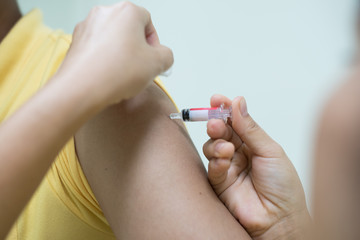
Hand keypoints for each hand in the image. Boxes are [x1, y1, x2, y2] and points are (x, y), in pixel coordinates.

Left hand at [57, 1, 172, 105]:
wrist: (82, 88)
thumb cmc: (115, 72)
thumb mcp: (158, 64)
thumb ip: (167, 56)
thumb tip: (163, 57)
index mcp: (127, 11)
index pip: (148, 22)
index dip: (154, 43)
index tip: (153, 58)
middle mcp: (105, 13)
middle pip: (129, 29)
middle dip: (137, 48)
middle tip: (140, 67)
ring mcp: (87, 27)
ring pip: (112, 39)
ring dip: (121, 54)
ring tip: (123, 74)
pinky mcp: (76, 42)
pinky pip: (97, 48)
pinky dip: (105, 59)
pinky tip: (109, 75)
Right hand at [203, 94, 309, 238]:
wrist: (280, 219)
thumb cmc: (283, 186)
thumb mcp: (270, 150)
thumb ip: (250, 128)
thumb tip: (238, 102)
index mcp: (253, 142)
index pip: (235, 120)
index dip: (225, 109)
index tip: (217, 99)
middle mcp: (239, 152)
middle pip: (221, 130)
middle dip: (216, 122)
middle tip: (217, 121)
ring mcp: (228, 166)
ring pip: (212, 145)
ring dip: (216, 141)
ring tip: (226, 146)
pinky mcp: (220, 182)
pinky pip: (212, 165)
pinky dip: (216, 159)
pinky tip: (225, 159)